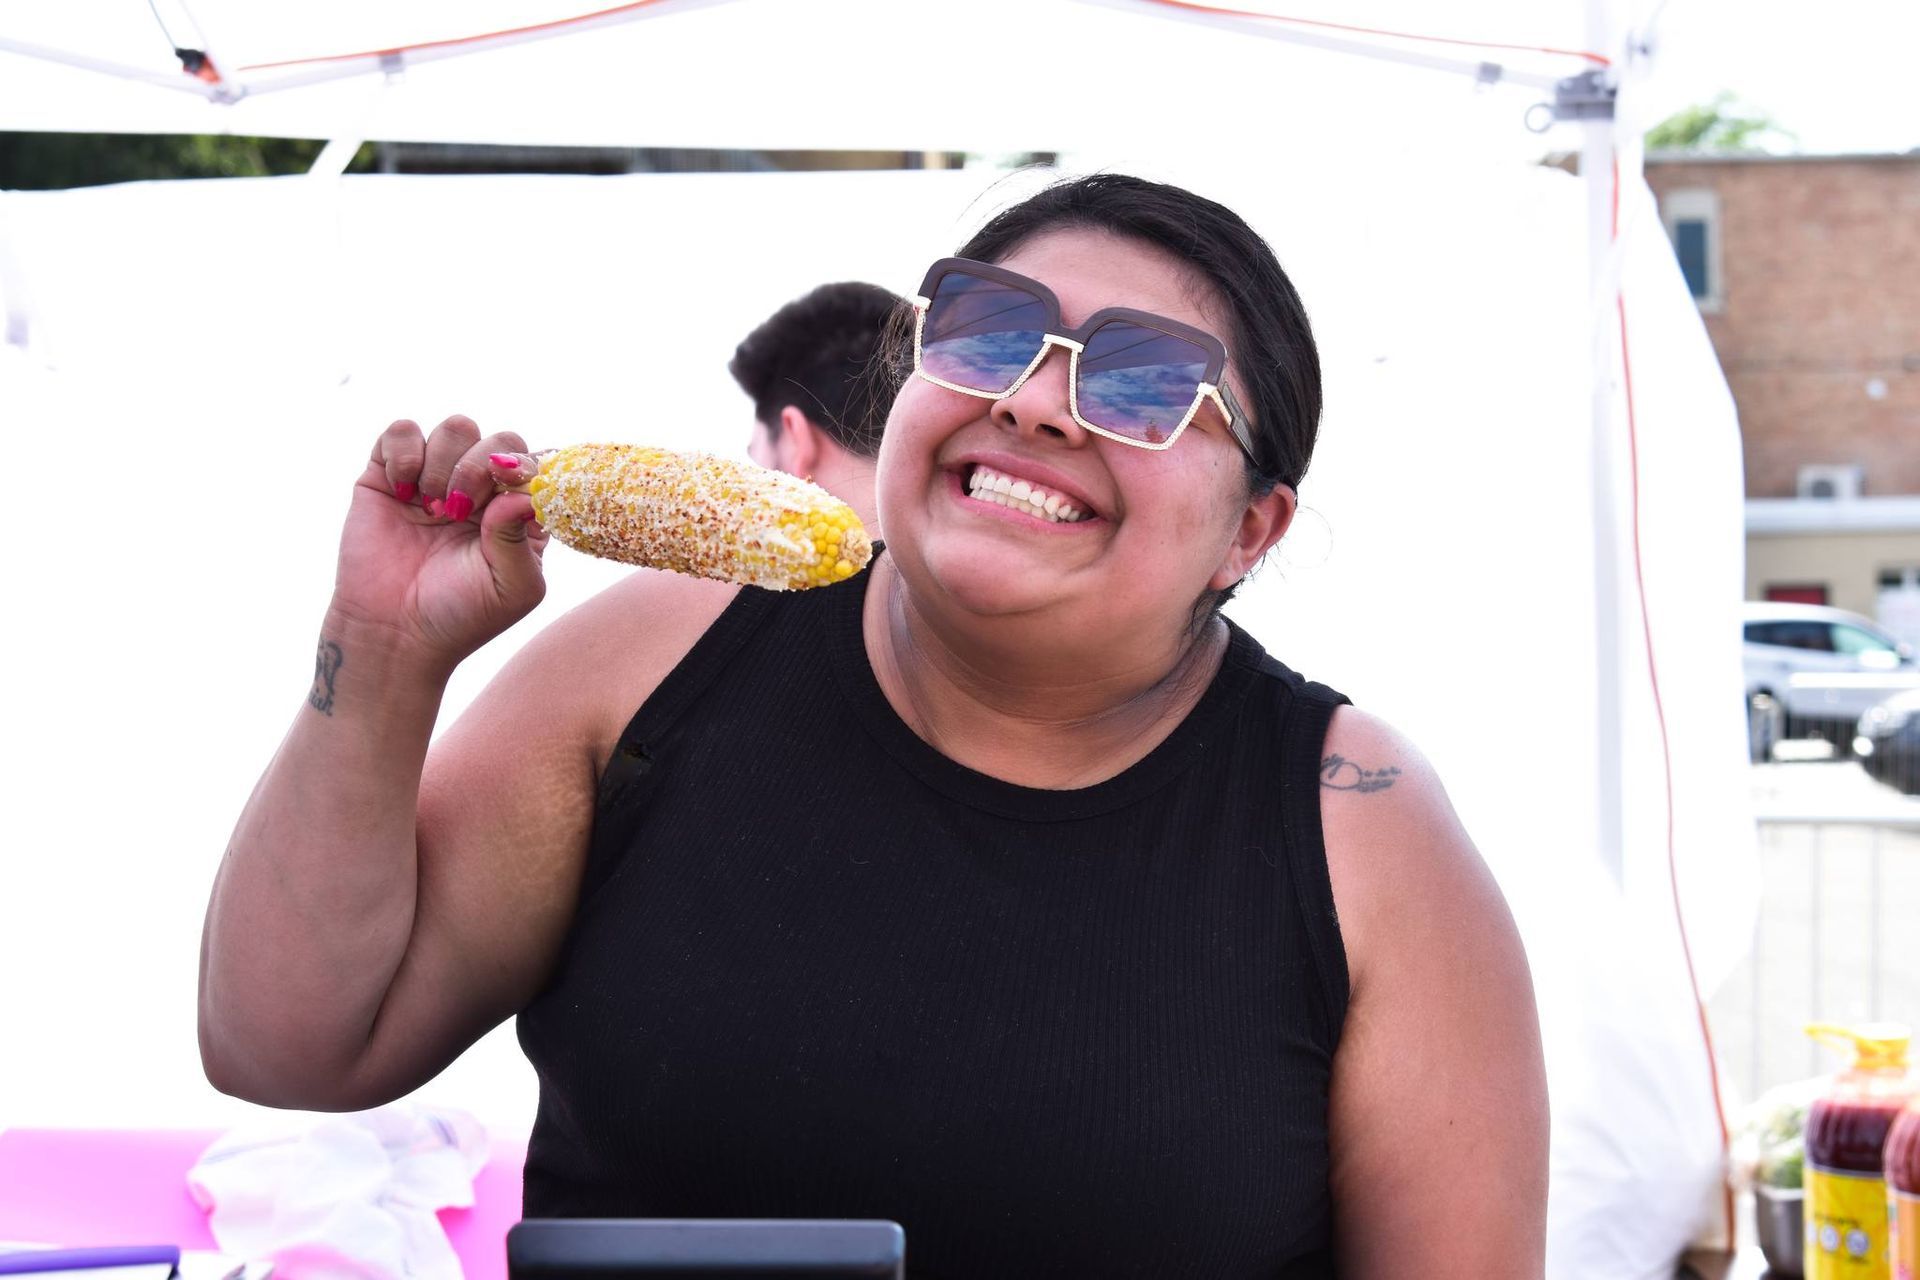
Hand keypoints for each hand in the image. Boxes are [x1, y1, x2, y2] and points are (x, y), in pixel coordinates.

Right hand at [329, 414, 550, 665]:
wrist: (393, 632)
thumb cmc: (461, 615)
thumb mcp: (513, 588)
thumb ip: (523, 539)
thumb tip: (523, 493)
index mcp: (517, 513)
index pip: (535, 464)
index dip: (522, 467)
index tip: (502, 486)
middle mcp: (481, 490)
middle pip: (499, 439)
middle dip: (481, 466)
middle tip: (459, 510)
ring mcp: (436, 479)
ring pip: (456, 427)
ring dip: (445, 462)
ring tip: (433, 509)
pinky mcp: (388, 475)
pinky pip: (402, 430)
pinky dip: (404, 452)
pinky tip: (402, 491)